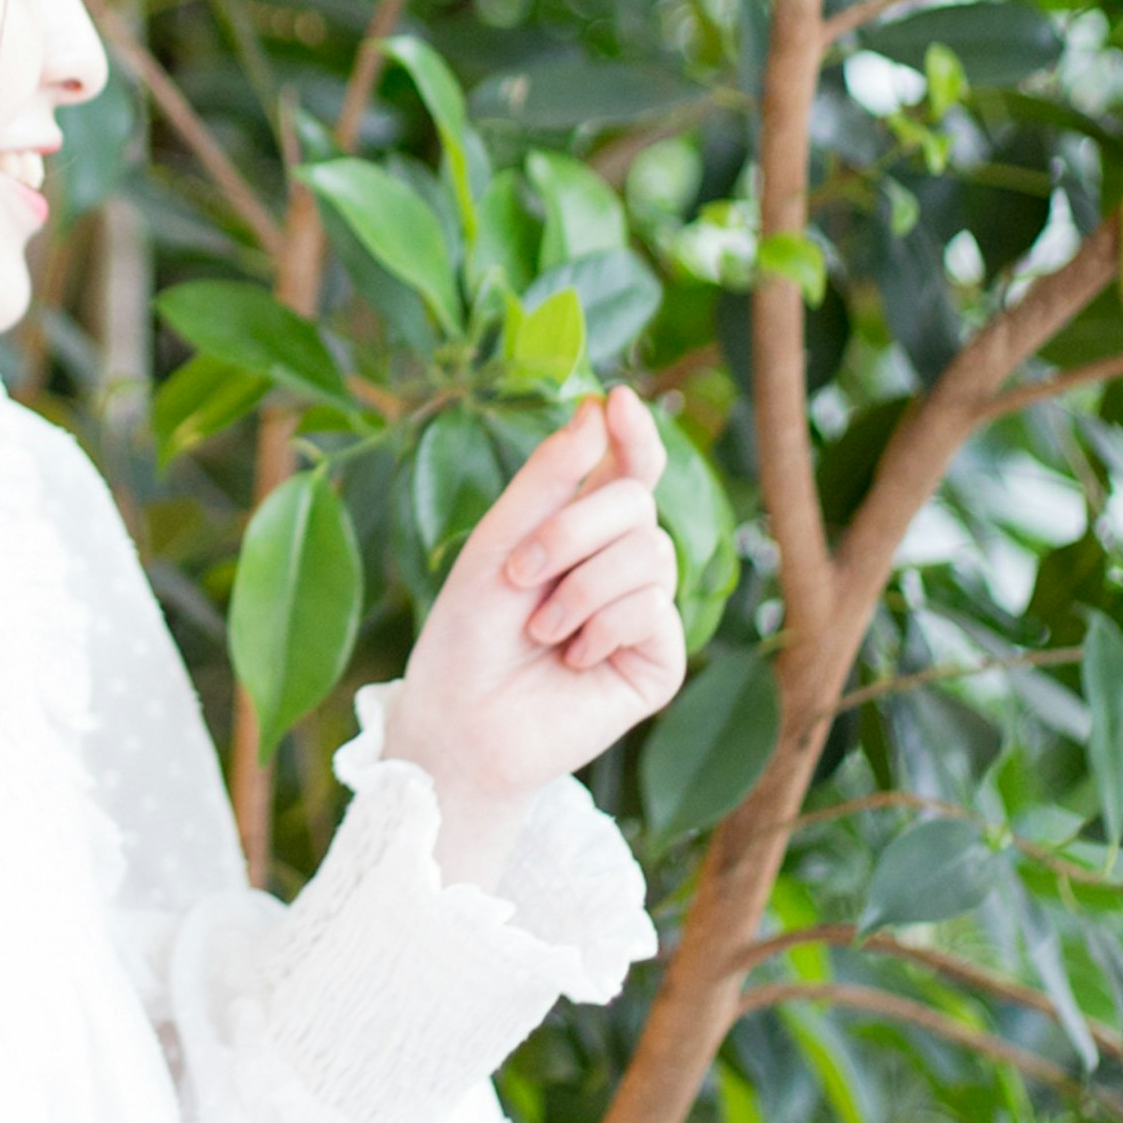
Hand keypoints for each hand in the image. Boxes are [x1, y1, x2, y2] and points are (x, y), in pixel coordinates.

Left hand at [383, 389, 687, 880]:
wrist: (462, 721)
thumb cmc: (469, 635)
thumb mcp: (497, 542)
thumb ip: (548, 477)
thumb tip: (598, 405)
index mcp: (583, 528)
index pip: (628, 466)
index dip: (633, 432)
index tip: (616, 401)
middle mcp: (622, 564)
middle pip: (637, 503)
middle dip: (572, 530)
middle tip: (519, 571)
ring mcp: (647, 611)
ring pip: (651, 553)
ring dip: (580, 588)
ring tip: (540, 629)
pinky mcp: (660, 660)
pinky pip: (654, 609)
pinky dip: (601, 627)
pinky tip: (571, 658)